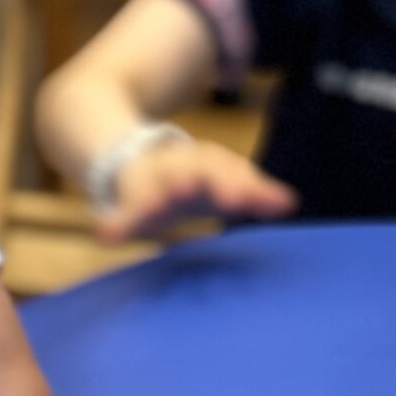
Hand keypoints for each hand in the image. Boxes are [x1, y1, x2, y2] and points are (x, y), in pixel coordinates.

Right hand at [101, 139, 296, 243]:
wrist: (133, 159)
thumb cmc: (193, 179)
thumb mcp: (225, 183)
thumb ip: (255, 194)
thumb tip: (290, 202)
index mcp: (208, 164)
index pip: (228, 171)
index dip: (241, 185)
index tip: (249, 200)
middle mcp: (180, 169)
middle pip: (194, 172)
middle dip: (203, 182)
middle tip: (209, 191)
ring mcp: (151, 184)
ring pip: (155, 188)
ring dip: (157, 197)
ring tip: (158, 205)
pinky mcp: (126, 205)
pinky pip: (119, 215)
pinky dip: (113, 225)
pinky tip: (105, 236)